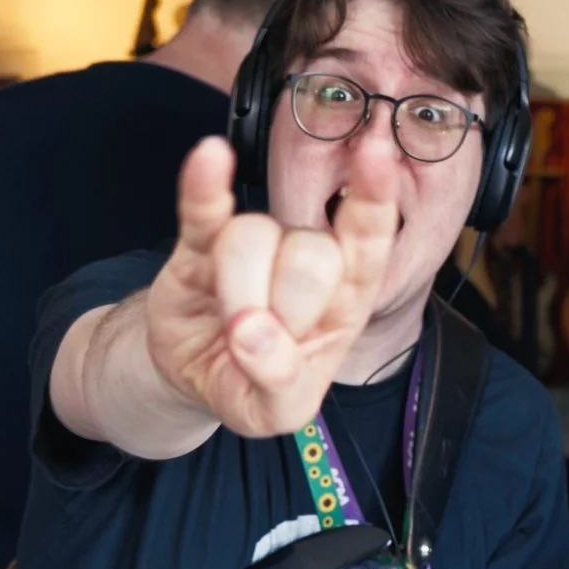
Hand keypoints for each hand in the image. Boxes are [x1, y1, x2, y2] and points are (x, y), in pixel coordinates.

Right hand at [144, 135, 393, 436]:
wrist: (193, 376)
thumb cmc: (253, 386)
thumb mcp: (278, 410)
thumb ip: (280, 382)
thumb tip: (251, 334)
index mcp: (344, 298)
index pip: (369, 240)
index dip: (373, 201)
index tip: (376, 158)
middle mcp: (305, 258)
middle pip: (310, 252)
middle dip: (282, 306)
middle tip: (260, 340)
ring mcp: (254, 245)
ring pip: (252, 237)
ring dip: (237, 291)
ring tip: (229, 325)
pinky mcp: (199, 243)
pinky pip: (204, 208)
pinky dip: (205, 186)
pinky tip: (210, 158)